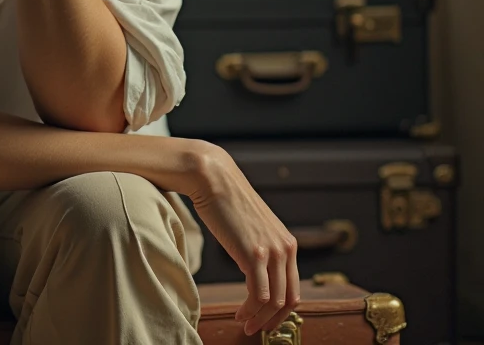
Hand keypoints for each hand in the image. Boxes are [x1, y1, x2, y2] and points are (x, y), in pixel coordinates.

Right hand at [188, 145, 300, 336]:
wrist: (212, 177)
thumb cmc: (225, 200)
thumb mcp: (252, 227)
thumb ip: (260, 247)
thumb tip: (254, 270)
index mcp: (287, 243)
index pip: (294, 289)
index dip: (281, 311)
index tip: (265, 320)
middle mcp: (285, 248)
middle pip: (289, 299)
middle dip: (273, 321)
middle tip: (256, 331)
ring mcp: (271, 251)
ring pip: (274, 301)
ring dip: (260, 319)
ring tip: (245, 325)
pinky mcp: (254, 253)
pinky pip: (258, 294)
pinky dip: (250, 310)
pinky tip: (239, 313)